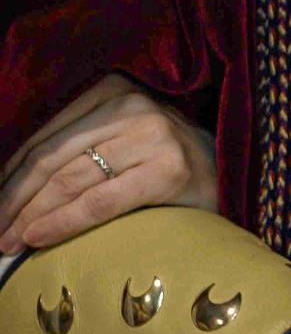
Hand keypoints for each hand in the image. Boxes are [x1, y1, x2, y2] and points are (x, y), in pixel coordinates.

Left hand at [0, 75, 216, 251]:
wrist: (225, 176)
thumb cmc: (162, 163)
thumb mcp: (119, 141)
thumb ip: (78, 149)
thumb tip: (12, 182)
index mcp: (115, 90)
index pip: (46, 135)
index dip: (11, 174)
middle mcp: (132, 106)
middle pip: (52, 158)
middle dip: (14, 198)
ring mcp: (152, 136)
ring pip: (70, 180)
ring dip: (30, 216)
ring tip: (8, 242)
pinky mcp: (167, 170)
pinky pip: (98, 202)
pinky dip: (61, 223)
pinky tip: (37, 238)